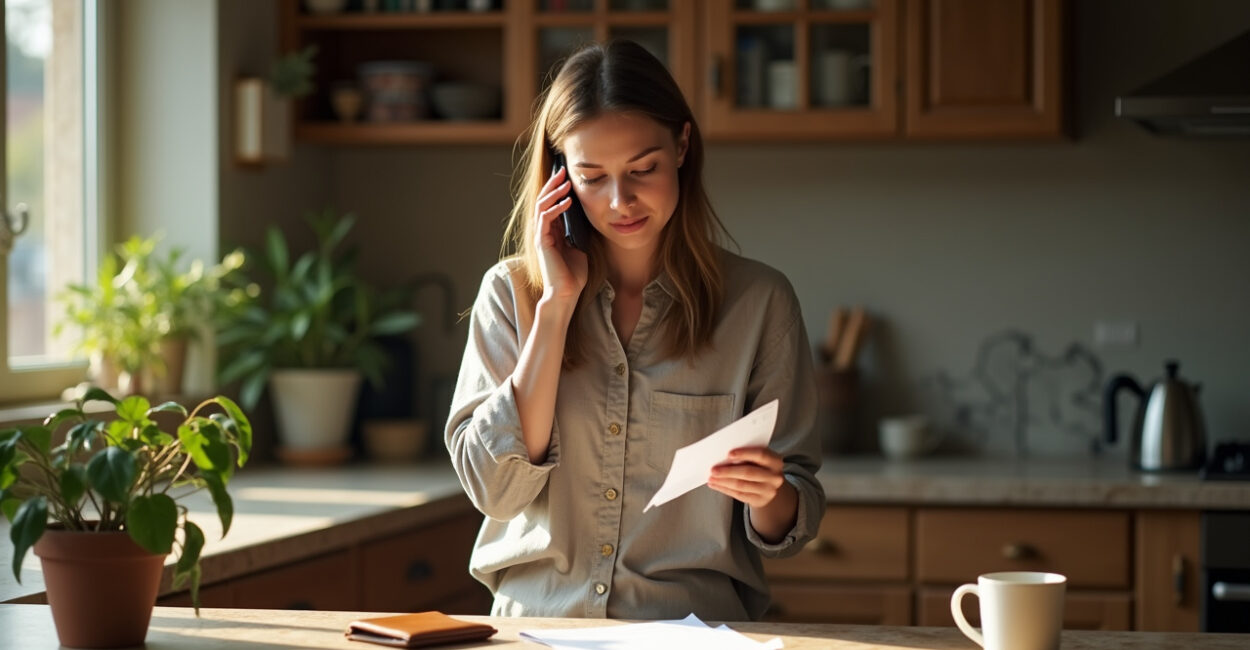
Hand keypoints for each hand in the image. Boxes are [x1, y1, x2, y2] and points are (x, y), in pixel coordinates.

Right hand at [534, 166, 587, 303]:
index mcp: (551, 232)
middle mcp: (543, 232)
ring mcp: (541, 236)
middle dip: (553, 184)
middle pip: (543, 201)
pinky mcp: (542, 242)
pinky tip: (567, 202)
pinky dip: (556, 208)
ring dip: (554, 193)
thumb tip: (587, 219)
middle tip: (562, 170)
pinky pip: (545, 219)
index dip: (557, 189)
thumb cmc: (573, 275)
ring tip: (565, 183)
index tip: (567, 177)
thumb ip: (578, 233)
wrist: (567, 294)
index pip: (551, 204)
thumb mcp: (580, 247)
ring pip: (542, 206)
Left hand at [709, 446, 797, 542]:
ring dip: (723, 482)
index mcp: (775, 461)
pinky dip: (725, 489)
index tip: (728, 454)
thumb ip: (746, 456)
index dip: (744, 453)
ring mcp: (768, 491)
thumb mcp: (758, 459)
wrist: (769, 485)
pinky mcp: (760, 500)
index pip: (760, 455)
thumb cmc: (759, 466)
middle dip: (728, 471)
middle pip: (748, 473)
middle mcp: (775, 477)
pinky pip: (739, 495)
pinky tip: (716, 485)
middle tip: (713, 470)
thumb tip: (723, 457)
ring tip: (711, 478)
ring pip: (742, 485)